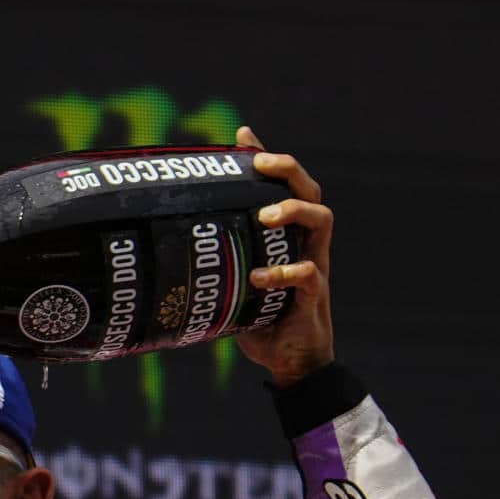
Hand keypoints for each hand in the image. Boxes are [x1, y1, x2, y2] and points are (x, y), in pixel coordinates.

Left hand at [235, 126, 335, 387]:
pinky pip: (308, 275)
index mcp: (288, 236)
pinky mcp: (312, 298)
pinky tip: (259, 277)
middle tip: (262, 164)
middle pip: (311, 192)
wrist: (288, 360)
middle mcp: (305, 244)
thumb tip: (178, 238)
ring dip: (294, 211)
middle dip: (288, 171)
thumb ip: (220, 255)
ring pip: (321, 222)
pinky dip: (284, 273)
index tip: (243, 138)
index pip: (286, 186)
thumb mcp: (235, 278)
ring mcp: (314, 267)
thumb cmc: (260, 315)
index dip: (269, 158)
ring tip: (266, 215)